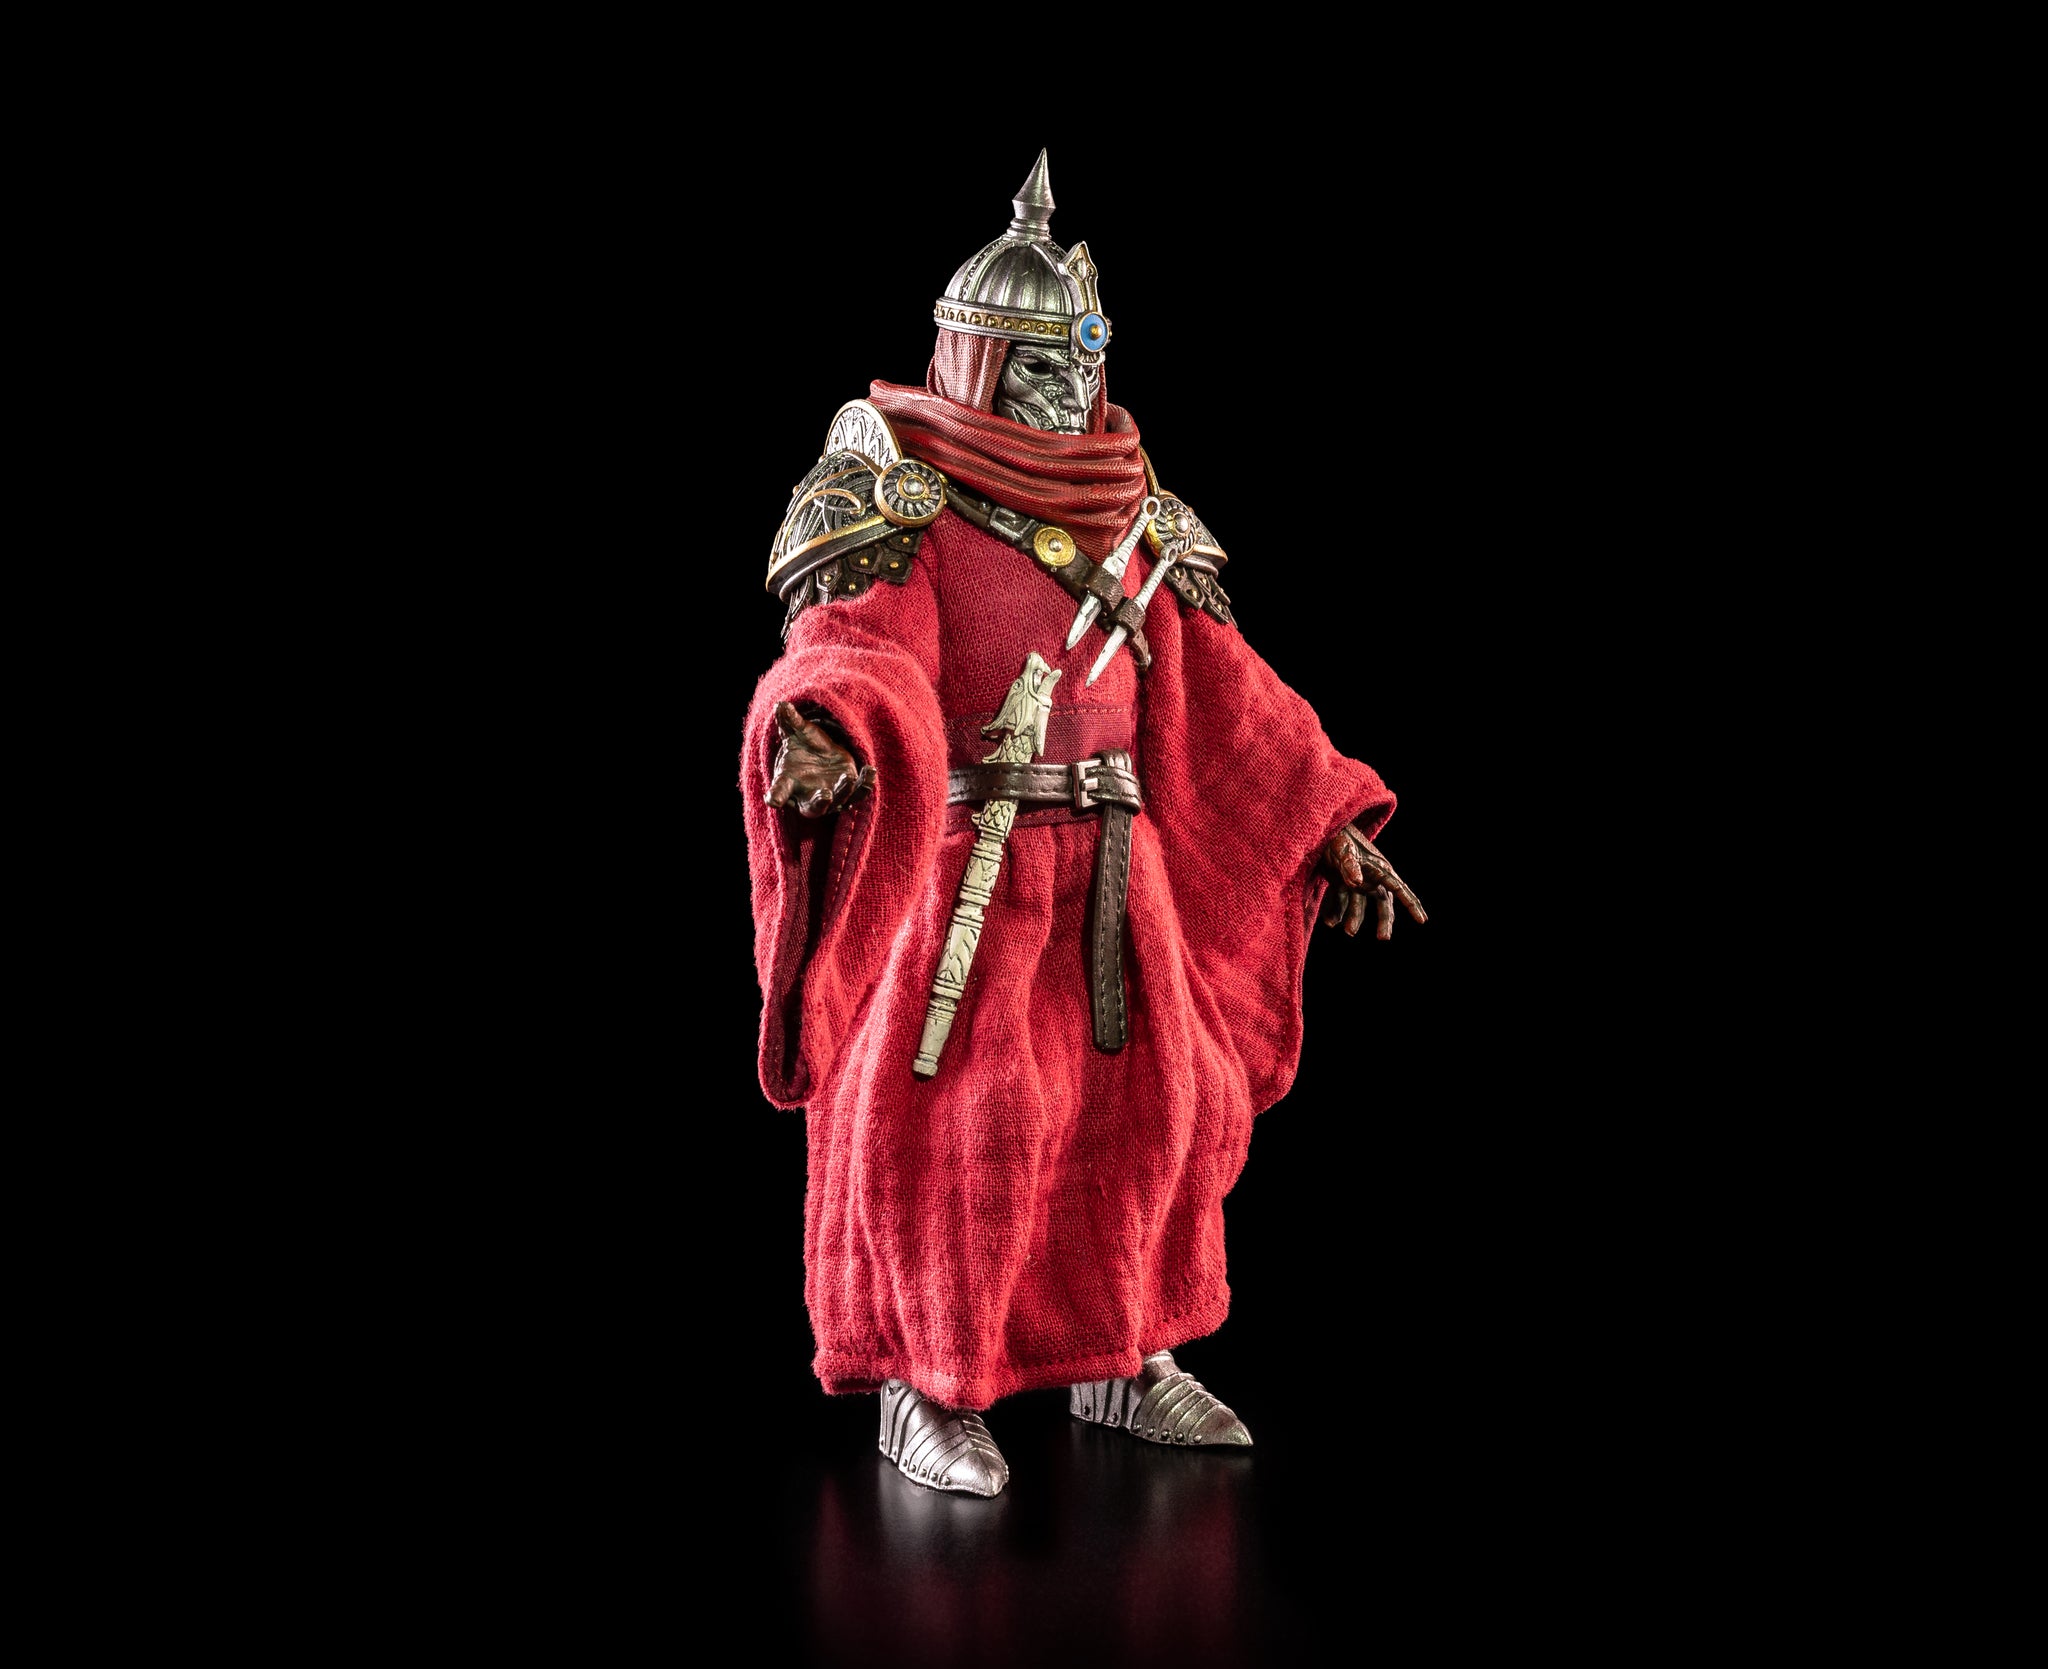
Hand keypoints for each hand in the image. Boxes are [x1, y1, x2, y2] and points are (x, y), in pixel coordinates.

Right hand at [765, 700, 873, 816]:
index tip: (773, 800)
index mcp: (789, 784)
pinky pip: (859, 793)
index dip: (776, 796)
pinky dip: (865, 784)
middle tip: (825, 794)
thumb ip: (790, 722)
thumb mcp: (797, 733)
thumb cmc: (803, 747)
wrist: (820, 756)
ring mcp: (831, 798)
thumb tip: (782, 705)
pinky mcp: (850, 792)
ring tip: (849, 777)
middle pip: (814, 808)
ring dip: (845, 791)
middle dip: (820, 802)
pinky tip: (870, 771)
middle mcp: (809, 797)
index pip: (779, 792)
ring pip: (839, 802)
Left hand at [1320, 822, 1426, 939]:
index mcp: (1379, 868)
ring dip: (1355, 919)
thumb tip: (1357, 882)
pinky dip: (1336, 913)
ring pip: (1360, 905)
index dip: (1412, 905)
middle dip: (1385, 921)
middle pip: (1383, 903)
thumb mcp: (1343, 849)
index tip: (1423, 920)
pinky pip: (1342, 902)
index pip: (1399, 889)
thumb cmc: (1337, 836)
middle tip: (1383, 938)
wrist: (1322, 831)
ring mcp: (1357, 881)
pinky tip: (1329, 922)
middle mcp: (1371, 877)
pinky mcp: (1342, 883)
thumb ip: (1350, 865)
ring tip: (1349, 932)